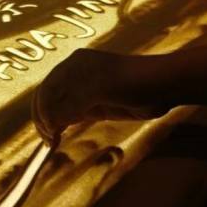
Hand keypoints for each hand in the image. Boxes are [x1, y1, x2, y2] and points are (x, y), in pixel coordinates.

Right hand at [31, 48, 169, 146]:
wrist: (163, 87)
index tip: (48, 129)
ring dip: (52, 123)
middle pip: (50, 98)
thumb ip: (74, 103)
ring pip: (59, 108)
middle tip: (48, 139)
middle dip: (45, 117)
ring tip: (51, 141)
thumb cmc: (132, 80)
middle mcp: (76, 76)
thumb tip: (51, 122)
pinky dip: (64, 124)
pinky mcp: (95, 106)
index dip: (43, 109)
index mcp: (74, 65)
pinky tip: (60, 135)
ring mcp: (85, 92)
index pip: (48, 88)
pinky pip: (72, 115)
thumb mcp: (100, 88)